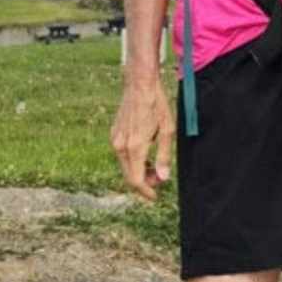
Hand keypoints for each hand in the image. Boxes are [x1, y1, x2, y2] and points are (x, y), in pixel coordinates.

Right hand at [111, 74, 173, 200]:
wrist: (140, 84)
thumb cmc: (157, 104)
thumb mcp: (168, 130)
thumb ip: (164, 156)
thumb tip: (163, 177)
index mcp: (135, 146)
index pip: (136, 180)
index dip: (145, 191)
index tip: (154, 197)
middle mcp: (121, 145)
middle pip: (129, 176)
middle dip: (143, 183)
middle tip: (159, 181)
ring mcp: (115, 139)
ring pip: (125, 166)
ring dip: (138, 171)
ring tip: (154, 168)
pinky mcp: (114, 134)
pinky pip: (122, 155)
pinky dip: (133, 161)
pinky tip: (145, 155)